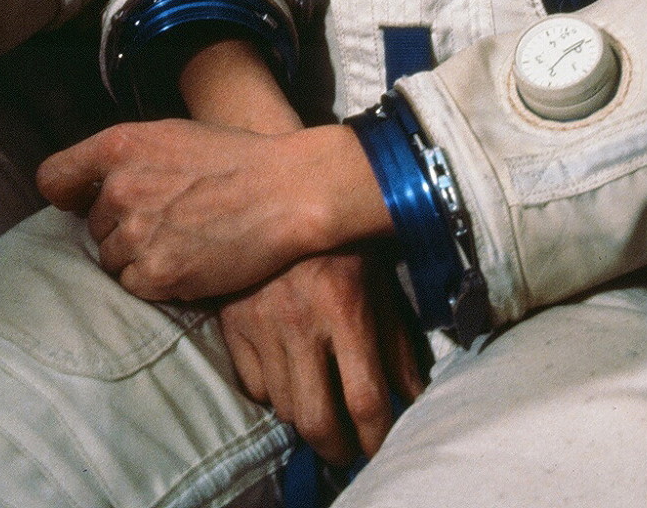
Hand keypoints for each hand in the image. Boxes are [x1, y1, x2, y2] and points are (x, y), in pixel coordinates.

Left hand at [37, 119, 389, 301]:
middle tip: (167, 218)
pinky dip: (156, 281)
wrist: (285, 192)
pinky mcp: (158, 273)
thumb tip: (85, 189)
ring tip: (181, 240)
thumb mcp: (168, 135)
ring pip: (111, 259)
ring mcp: (138, 233)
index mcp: (119, 146)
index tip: (80, 202)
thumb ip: (122, 158)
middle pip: (92, 225)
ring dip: (138, 256)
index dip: (67, 194)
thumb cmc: (232, 159)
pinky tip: (187, 260)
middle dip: (121, 227)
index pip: (54, 178)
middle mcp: (119, 188)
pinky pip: (134, 286)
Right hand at [220, 251, 425, 466]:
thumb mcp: (378, 283)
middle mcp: (299, 319)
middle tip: (346, 449)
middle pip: (316, 419)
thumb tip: (414, 397)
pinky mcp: (232, 323)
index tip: (380, 447)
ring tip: (321, 403)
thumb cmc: (342, 241)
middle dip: (337, 449)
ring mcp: (260, 323)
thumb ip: (396, 343)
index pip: (364, 398)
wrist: (279, 197)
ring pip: (284, 407)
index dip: (377, 437)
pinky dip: (273, 392)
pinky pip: (253, 386)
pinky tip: (289, 375)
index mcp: (344, 305)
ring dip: (307, 415)